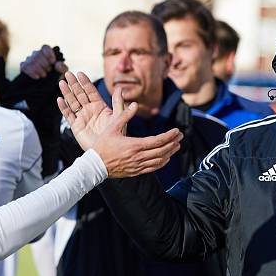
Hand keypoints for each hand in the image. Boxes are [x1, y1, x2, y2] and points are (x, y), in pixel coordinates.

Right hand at [20, 45, 67, 79]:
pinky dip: (31, 72)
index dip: (48, 53)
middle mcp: (37, 54)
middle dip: (44, 63)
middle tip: (49, 71)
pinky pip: (24, 66)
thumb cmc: (57, 76)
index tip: (53, 62)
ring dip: (38, 68)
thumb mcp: (63, 73)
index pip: (45, 47)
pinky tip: (37, 77)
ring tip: (44, 76)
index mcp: (47, 53)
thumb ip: (62, 68)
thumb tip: (57, 64)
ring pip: (31, 60)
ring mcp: (29, 60)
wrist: (49, 86)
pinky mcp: (24, 67)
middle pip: (38, 54)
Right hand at [57, 71, 182, 177]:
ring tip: (176, 146)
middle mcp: (138, 157)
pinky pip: (153, 168)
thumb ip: (124, 115)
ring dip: (170, 153)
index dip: (169, 135)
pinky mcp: (136, 171)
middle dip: (173, 142)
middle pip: (162, 150)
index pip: (158, 140)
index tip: (177, 131)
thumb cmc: (102, 146)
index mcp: (134, 145)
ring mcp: (138, 165)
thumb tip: (134, 104)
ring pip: (160, 160)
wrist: (95, 166)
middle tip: (180, 136)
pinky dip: (162, 162)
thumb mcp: (111, 127)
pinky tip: (166, 158)